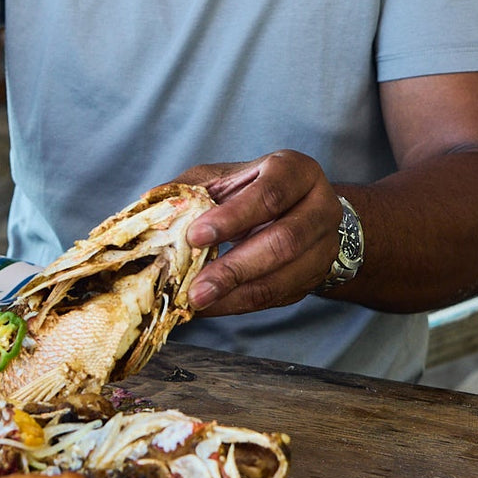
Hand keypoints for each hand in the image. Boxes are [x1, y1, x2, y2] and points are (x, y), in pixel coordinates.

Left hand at [173, 152, 344, 314]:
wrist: (300, 208)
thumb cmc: (252, 187)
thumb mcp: (224, 178)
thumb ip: (191, 189)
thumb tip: (151, 201)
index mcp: (296, 171)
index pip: (269, 195)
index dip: (233, 217)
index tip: (195, 236)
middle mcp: (321, 207)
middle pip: (283, 241)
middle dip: (235, 267)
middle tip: (196, 287)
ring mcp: (325, 246)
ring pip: (285, 276)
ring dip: (238, 293)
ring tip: (198, 302)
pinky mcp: (316, 277)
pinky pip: (279, 296)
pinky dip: (242, 303)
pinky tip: (213, 306)